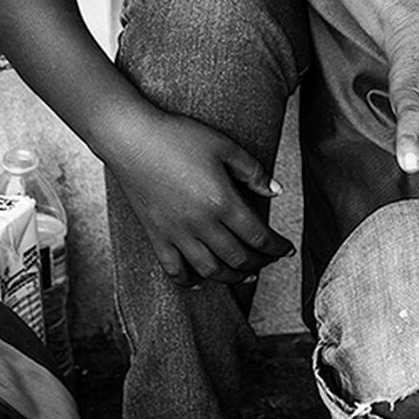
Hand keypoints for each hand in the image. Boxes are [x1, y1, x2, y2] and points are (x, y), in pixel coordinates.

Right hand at [109, 108, 292, 286]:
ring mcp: (177, 234)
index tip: (286, 249)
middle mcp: (201, 224)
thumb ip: (253, 171)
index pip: (258, 236)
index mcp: (222, 201)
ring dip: (232, 277)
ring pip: (210, 270)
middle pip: (238, 257)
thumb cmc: (178, 136)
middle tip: (268, 260)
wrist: (132, 139)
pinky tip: (200, 282)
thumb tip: (276, 190)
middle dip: (260, 263)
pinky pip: (174, 270)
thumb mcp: (224, 146)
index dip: (277, 247)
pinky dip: (189, 281)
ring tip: (244, 274)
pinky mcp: (156, 236)